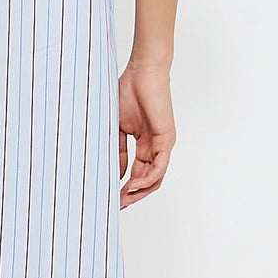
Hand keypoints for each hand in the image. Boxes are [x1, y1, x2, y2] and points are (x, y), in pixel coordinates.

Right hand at [118, 60, 175, 208]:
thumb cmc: (129, 91)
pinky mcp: (166, 139)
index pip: (137, 172)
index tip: (111, 197)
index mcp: (144, 143)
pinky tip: (132, 186)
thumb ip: (119, 151)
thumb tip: (118, 174)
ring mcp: (162, 144)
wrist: (143, 72)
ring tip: (123, 199)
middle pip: (148, 180)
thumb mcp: (118, 127)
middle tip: (116, 205)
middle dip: (132, 195)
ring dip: (139, 192)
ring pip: (155, 178)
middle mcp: (155, 147)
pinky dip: (147, 179)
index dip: (125, 187)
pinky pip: (159, 167)